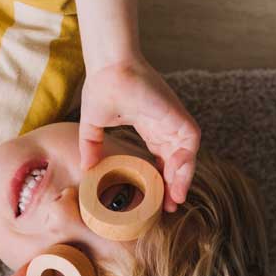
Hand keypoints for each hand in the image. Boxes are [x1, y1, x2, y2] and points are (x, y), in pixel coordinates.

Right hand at [78, 56, 199, 209]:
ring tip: (174, 199)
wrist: (108, 69)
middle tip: (169, 207)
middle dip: (175, 185)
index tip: (156, 199)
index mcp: (149, 126)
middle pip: (176, 162)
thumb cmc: (101, 87)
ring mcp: (172, 120)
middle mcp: (164, 125)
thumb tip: (85, 169)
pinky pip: (191, 142)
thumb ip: (91, 146)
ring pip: (187, 156)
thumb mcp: (93, 125)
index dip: (160, 179)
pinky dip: (187, 161)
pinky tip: (176, 177)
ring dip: (182, 178)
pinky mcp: (177, 115)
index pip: (162, 158)